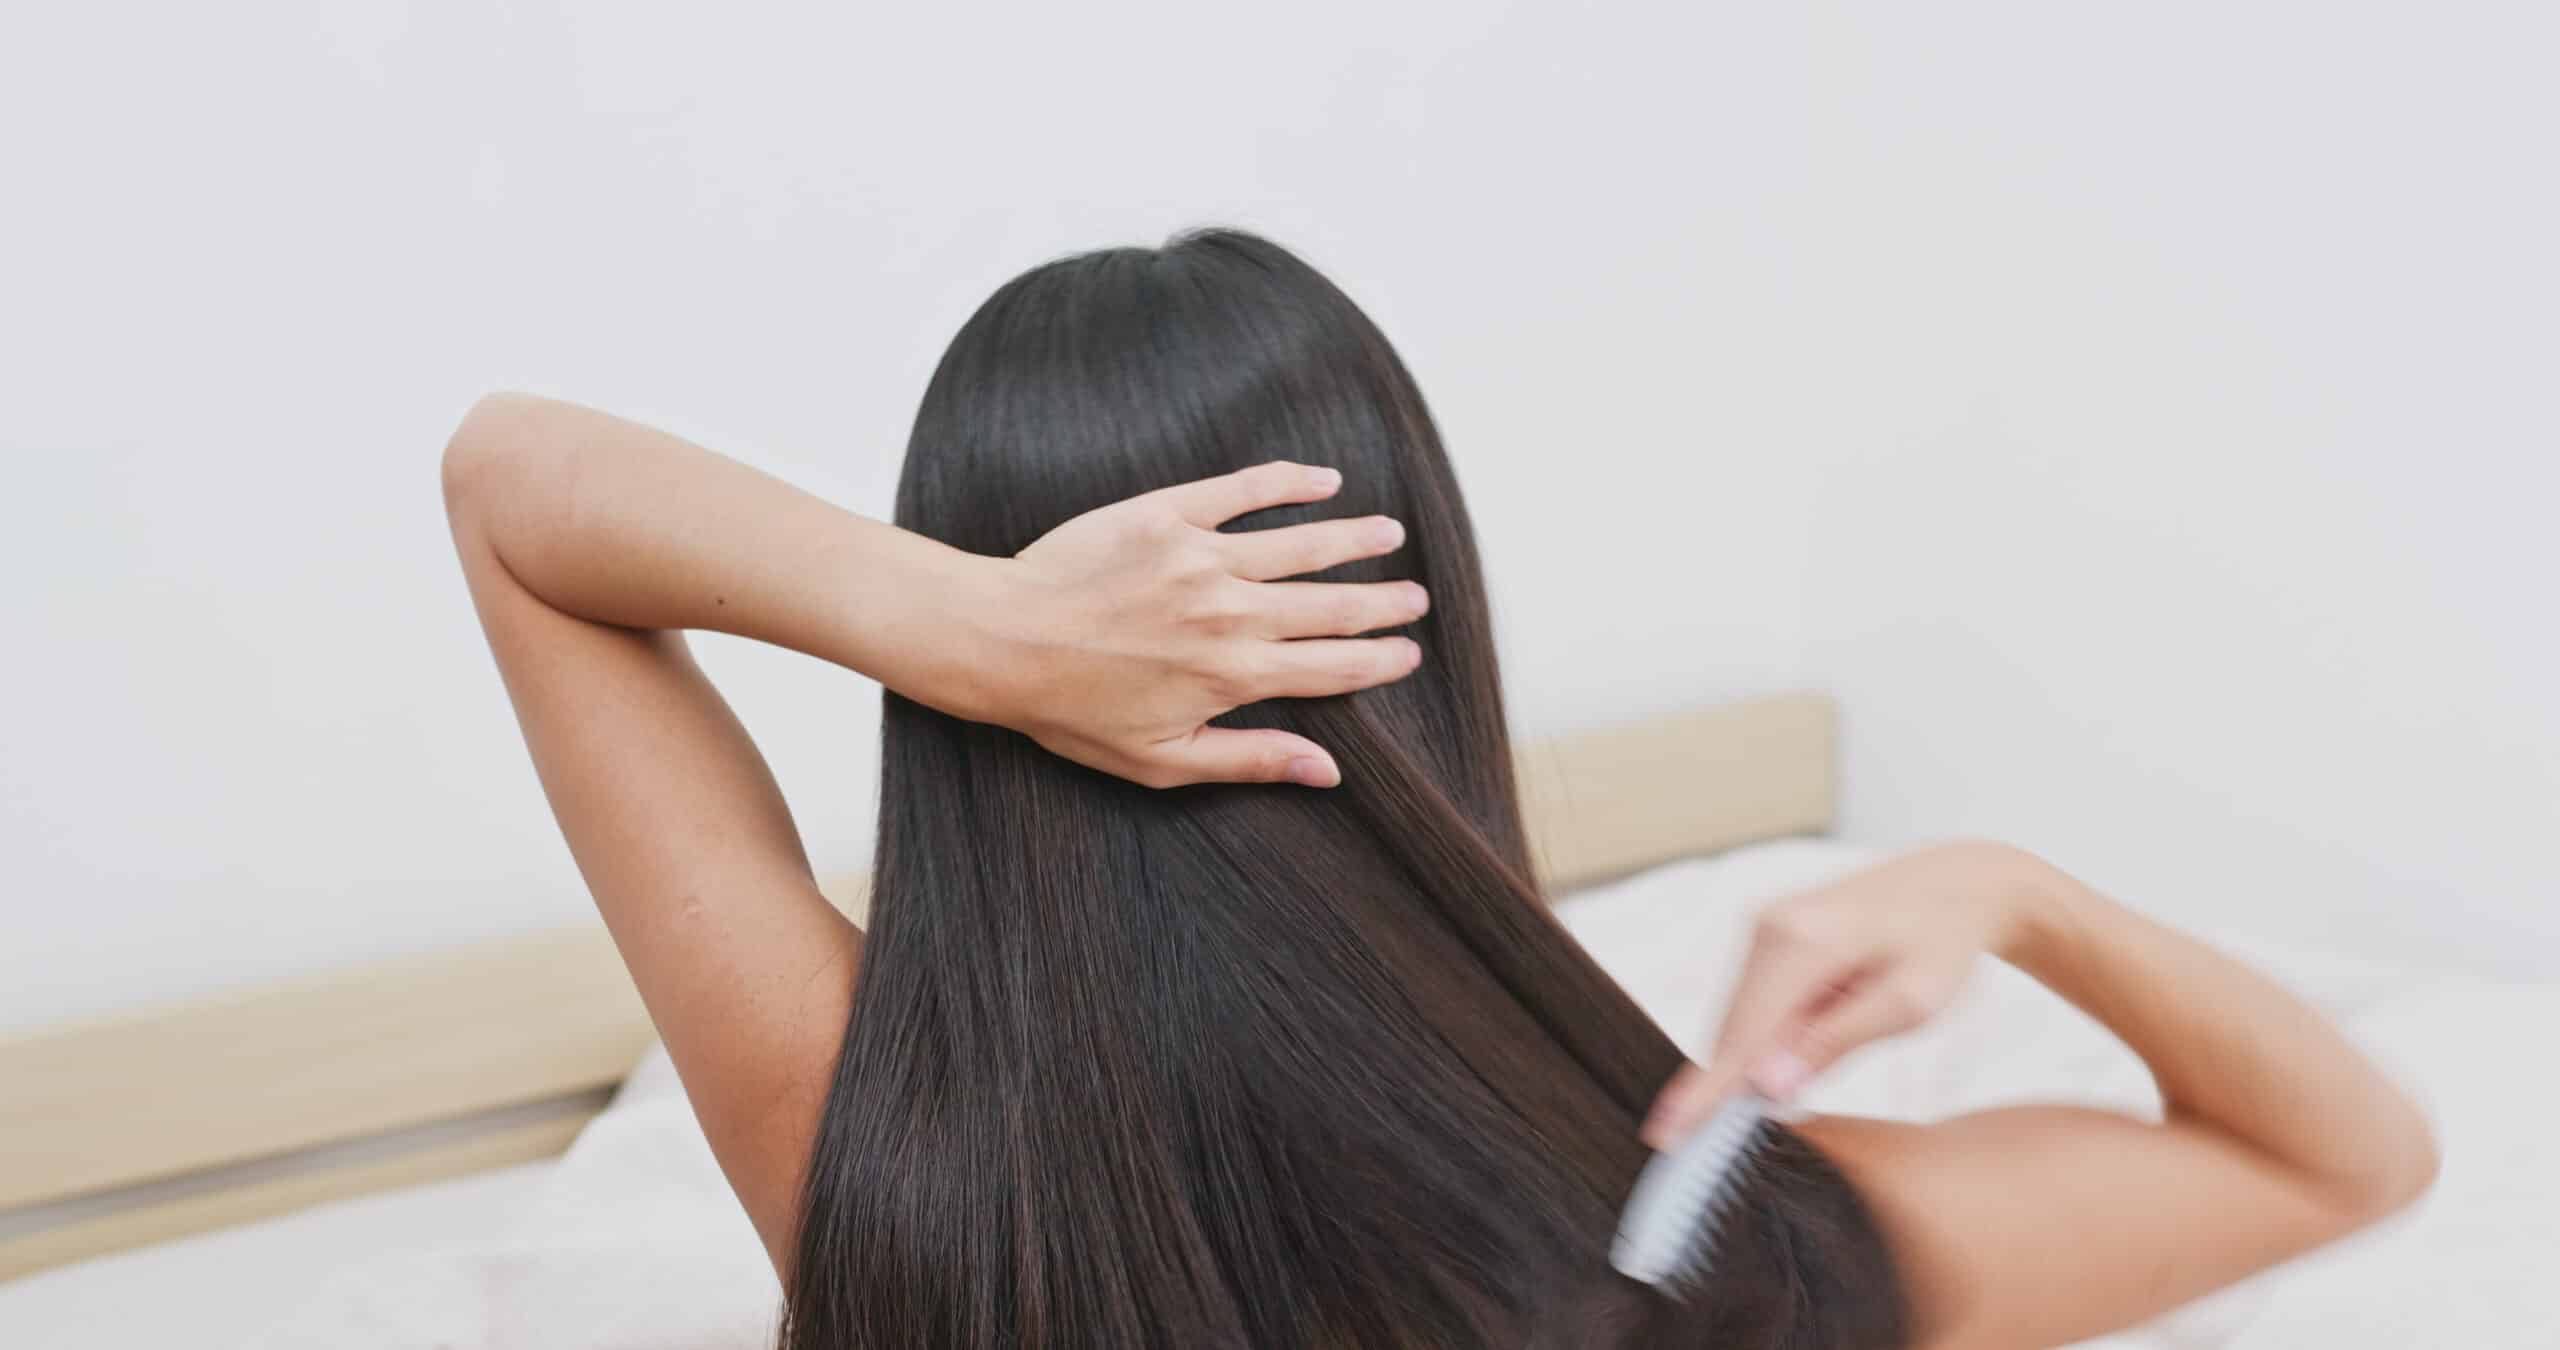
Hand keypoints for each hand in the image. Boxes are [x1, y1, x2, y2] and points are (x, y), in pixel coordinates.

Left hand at [975, 461, 1429, 788]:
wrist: (1002, 640)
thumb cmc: (1073, 711)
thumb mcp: (1163, 761)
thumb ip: (1251, 759)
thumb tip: (1329, 771)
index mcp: (1235, 676)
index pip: (1332, 667)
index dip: (1379, 660)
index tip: (1409, 654)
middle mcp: (1232, 614)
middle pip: (1332, 606)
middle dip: (1384, 602)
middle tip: (1418, 598)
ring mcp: (1202, 559)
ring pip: (1302, 545)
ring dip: (1355, 540)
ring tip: (1391, 534)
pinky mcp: (1168, 515)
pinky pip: (1244, 491)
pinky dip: (1290, 482)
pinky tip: (1326, 479)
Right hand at [1641, 841, 2039, 1148]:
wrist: (1957, 883)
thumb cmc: (1943, 944)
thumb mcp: (1911, 1003)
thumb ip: (1834, 1043)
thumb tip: (1765, 1086)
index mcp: (1805, 941)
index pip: (1743, 1037)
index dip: (1705, 1093)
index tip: (1665, 1135)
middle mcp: (1769, 925)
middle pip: (1736, 1030)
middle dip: (1754, 1076)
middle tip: (1827, 1069)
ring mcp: (1764, 925)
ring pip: (1745, 1018)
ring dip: (1776, 1050)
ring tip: (1856, 1023)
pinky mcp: (1768, 932)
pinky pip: (1758, 1000)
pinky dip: (1780, 1028)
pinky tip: (1835, 1012)